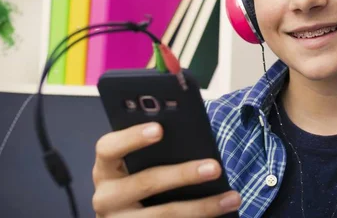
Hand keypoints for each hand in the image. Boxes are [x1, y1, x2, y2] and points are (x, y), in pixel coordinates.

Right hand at [92, 122, 240, 216]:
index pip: (108, 147)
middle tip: (215, 167)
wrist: (127, 217)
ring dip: (203, 207)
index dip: (132, 137)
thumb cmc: (139, 178)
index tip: (159, 128)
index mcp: (105, 168)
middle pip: (145, 183)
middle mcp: (106, 197)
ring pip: (164, 215)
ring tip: (232, 197)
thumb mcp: (138, 164)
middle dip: (184, 175)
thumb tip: (192, 136)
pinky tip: (222, 212)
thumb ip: (156, 149)